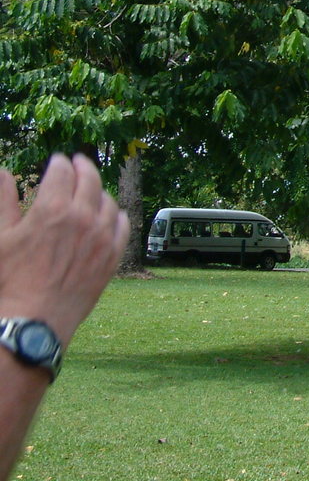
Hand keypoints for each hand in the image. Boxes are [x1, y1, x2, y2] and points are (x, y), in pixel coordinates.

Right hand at [0, 154, 127, 345]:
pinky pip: (123, 225)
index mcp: (53, 209)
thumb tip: (2, 172)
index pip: (62, 172)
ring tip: (92, 189)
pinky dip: (117, 214)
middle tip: (79, 162)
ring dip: (100, 190)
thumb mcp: (1, 236)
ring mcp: (102, 237)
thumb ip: (3, 201)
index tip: (57, 161)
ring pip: (109, 201)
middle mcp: (83, 218)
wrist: (34, 319)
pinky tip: (112, 214)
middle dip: (83, 167)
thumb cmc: (10, 279)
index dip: (59, 163)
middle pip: (90, 180)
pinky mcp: (113, 256)